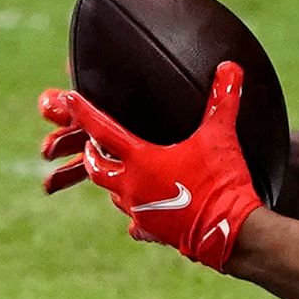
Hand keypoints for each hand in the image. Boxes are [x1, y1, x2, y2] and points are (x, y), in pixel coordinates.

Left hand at [39, 63, 263, 269]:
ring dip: (115, 182)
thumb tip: (231, 67)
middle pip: (96, 167)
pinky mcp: (151, 231)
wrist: (229, 229)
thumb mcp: (221, 136)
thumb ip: (223, 101)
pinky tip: (147, 214)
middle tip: (93, 145)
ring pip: (114, 194)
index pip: (103, 130)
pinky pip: (136, 224)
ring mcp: (138, 210)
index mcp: (140, 159)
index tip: (67, 99)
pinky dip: (138, 216)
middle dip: (92, 154)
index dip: (84, 112)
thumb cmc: (220, 180)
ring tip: (123, 174)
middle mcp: (130, 185)